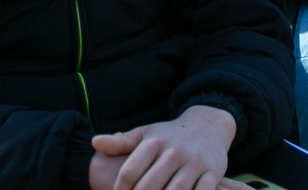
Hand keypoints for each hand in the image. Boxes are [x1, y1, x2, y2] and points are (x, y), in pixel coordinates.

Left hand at [88, 105, 236, 189]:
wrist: (209, 125)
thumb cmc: (170, 135)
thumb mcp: (146, 134)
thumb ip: (121, 142)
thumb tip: (95, 143)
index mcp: (154, 141)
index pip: (130, 170)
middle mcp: (174, 151)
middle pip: (150, 184)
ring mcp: (194, 162)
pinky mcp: (212, 172)